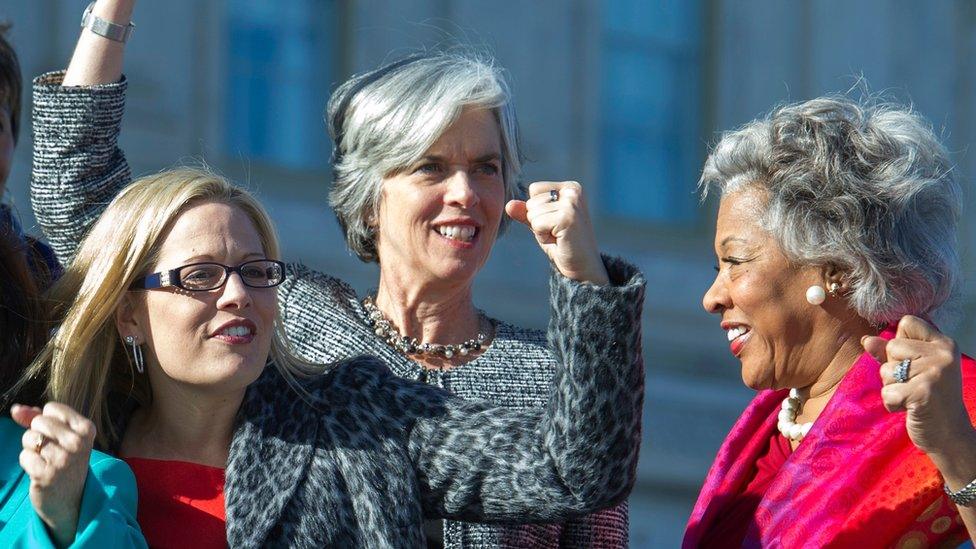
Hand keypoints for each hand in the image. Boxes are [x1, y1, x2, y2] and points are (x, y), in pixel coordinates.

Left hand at [12, 402, 96, 546]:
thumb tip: (16, 409)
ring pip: (30, 438)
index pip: (52, 408)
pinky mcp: (47, 474)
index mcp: (86, 429)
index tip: (58, 436)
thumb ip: (37, 418)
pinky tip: (40, 471)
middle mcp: (78, 443)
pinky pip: (24, 456)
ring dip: (31, 450)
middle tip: (50, 450)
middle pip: (39, 421)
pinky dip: (28, 463)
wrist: (71, 499)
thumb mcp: (61, 437)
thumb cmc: (64, 462)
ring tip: (46, 461)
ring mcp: (63, 459)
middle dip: (37, 434)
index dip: (47, 421)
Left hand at [505, 181, 608, 284]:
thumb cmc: (562, 244)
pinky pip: (536, 224)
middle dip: (538, 221)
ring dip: (540, 229)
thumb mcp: (541, 224)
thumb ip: (525, 212)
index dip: (537, 210)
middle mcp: (573, 191)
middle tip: (557, 233)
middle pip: (532, 201)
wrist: (583, 267)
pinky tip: (559, 240)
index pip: (534, 188)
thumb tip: (509, 205)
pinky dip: (542, 236)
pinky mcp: (567, 217)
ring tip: (558, 236)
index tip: (555, 222)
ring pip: (532, 212)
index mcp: (570, 187)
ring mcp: (571, 203)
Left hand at [862, 315, 973, 456]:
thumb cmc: (930, 399)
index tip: (913, 361)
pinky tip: (911, 408)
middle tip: (914, 385)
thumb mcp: (913, 370)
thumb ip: (890, 353)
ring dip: (892, 388)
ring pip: (886, 370)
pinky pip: (887, 392)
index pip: (907, 322)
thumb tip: (866, 340)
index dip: (900, 341)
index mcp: (944, 344)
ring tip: (913, 396)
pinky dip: (892, 404)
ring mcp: (935, 373)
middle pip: (892, 346)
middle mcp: (943, 354)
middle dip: (893, 369)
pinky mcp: (924, 392)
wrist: (950, 435)